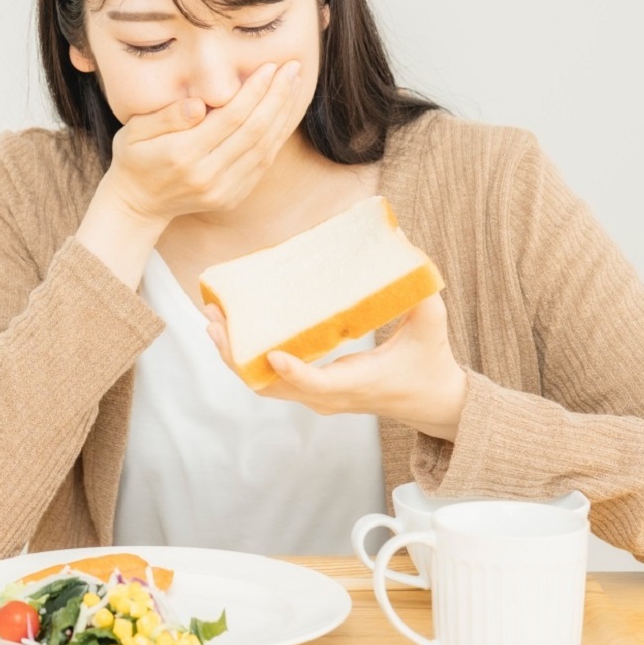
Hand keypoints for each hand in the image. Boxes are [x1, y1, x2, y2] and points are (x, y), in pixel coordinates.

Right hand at [97, 61, 305, 224]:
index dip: (255, 91)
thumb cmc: (134, 158)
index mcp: (182, 154)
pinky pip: (263, 164)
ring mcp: (222, 190)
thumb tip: (198, 105)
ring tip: (295, 85)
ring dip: (284, 114)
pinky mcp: (232, 197)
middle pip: (254, 131)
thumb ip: (166, 117)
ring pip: (264, 148)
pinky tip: (285, 113)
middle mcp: (207, 175)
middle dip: (278, 96)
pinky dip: (277, 136)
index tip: (271, 66)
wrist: (137, 205)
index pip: (230, 118)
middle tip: (293, 68)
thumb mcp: (134, 131)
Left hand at [203, 290, 468, 441]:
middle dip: (237, 356)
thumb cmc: (430, 361)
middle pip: (272, 385)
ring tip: (212, 323)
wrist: (432, 402)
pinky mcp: (312, 392)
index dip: (293, 372)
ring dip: (234, 358)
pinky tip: (230, 332)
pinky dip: (246, 361)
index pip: (318, 384)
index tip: (269, 352)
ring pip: (264, 385)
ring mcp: (317, 397)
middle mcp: (330, 396)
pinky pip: (269, 381)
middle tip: (215, 321)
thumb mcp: (431, 324)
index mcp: (358, 383)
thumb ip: (419, 289)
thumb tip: (402, 242)